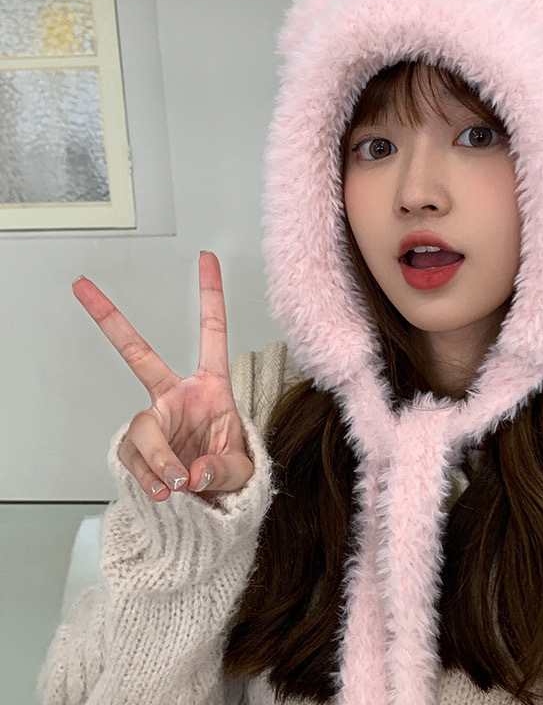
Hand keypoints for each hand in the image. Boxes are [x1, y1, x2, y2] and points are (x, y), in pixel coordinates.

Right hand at [72, 252, 252, 500]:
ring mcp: (156, 421)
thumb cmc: (229, 471)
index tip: (207, 258)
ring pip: (142, 429)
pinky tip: (163, 492)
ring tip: (176, 483)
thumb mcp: (240, 470)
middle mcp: (177, 396)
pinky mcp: (139, 448)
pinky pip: (134, 460)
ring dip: (156, 458)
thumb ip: (220, 469)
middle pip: (139, 356)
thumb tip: (191, 471)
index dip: (210, 296)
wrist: (212, 503)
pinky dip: (147, 478)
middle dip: (111, 321)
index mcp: (211, 388)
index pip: (212, 335)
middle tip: (83, 286)